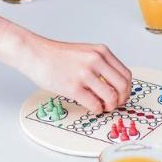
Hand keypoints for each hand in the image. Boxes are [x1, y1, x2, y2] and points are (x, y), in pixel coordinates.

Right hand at [14, 33, 131, 114]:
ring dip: (109, 107)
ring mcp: (84, 74)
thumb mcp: (85, 52)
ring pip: (111, 97)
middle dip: (121, 100)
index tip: (122, 96)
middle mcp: (96, 60)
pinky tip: (92, 108)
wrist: (35, 53)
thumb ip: (100, 64)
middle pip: (123, 86)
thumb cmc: (57, 56)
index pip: (126, 75)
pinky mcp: (73, 87)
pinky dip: (97, 110)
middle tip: (114, 105)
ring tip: (102, 107)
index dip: (127, 90)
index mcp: (101, 52)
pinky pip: (95, 104)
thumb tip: (114, 85)